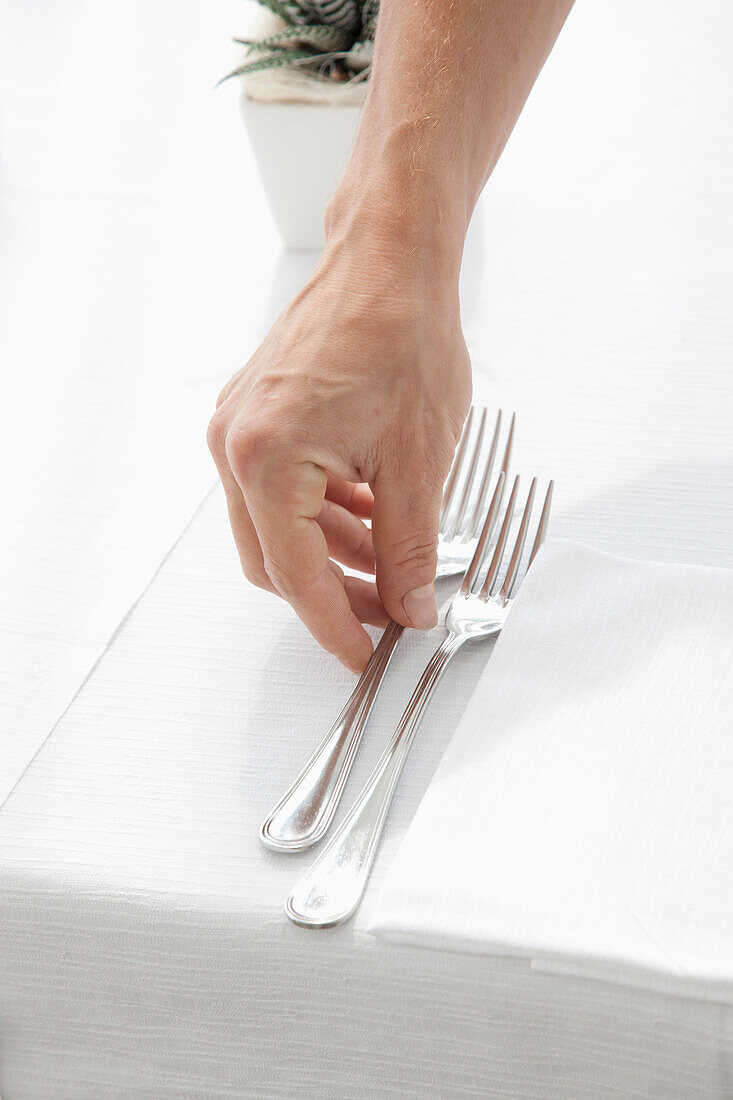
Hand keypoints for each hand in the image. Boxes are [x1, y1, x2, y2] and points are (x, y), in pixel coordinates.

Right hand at [207, 222, 470, 671]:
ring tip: (392, 563)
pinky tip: (373, 516)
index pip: (296, 576)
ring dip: (332, 553)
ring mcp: (238, 425)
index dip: (335, 625)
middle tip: (388, 614)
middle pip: (274, 557)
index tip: (365, 656)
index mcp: (265, 459)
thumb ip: (410, 549)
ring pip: (277, 525)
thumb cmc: (402, 333)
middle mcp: (235, 444)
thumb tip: (411, 608)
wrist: (389, 254)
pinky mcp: (255, 410)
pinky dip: (324, 512)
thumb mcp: (419, 461)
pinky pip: (280, 486)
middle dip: (333, 594)